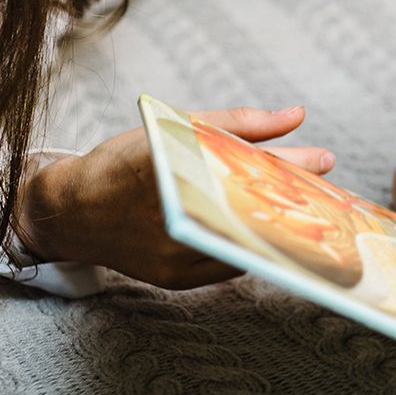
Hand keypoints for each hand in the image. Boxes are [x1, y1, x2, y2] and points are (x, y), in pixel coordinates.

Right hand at [17, 105, 333, 289]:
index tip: (322, 160)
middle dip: (294, 196)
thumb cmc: (123, 163)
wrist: (69, 213)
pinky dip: (254, 243)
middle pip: (252, 207)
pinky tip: (276, 230)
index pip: (243, 166)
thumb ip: (240, 122)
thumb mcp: (177, 127)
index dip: (288, 164)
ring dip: (281, 224)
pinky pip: (230, 262)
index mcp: (169, 167)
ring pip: (246, 240)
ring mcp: (173, 254)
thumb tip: (297, 115)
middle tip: (326, 186)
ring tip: (310, 207)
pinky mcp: (174, 279)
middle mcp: (172, 215)